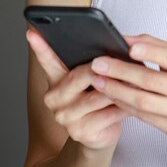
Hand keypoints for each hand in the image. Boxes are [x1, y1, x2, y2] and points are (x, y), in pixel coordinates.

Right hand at [26, 28, 130, 151]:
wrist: (99, 135)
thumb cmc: (97, 98)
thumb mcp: (91, 79)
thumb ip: (92, 64)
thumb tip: (110, 47)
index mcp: (56, 80)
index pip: (48, 60)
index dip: (40, 47)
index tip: (32, 32)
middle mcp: (55, 98)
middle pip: (78, 77)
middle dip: (100, 68)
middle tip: (115, 59)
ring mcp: (66, 117)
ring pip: (96, 96)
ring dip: (118, 87)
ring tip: (134, 78)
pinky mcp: (81, 132)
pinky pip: (107, 114)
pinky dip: (124, 105)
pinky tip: (134, 99)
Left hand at [89, 33, 166, 138]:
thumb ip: (156, 46)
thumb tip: (125, 39)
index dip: (150, 52)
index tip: (128, 47)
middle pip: (152, 82)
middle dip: (121, 72)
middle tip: (99, 64)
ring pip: (144, 102)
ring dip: (117, 90)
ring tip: (99, 81)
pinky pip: (144, 117)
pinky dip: (125, 105)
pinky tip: (112, 95)